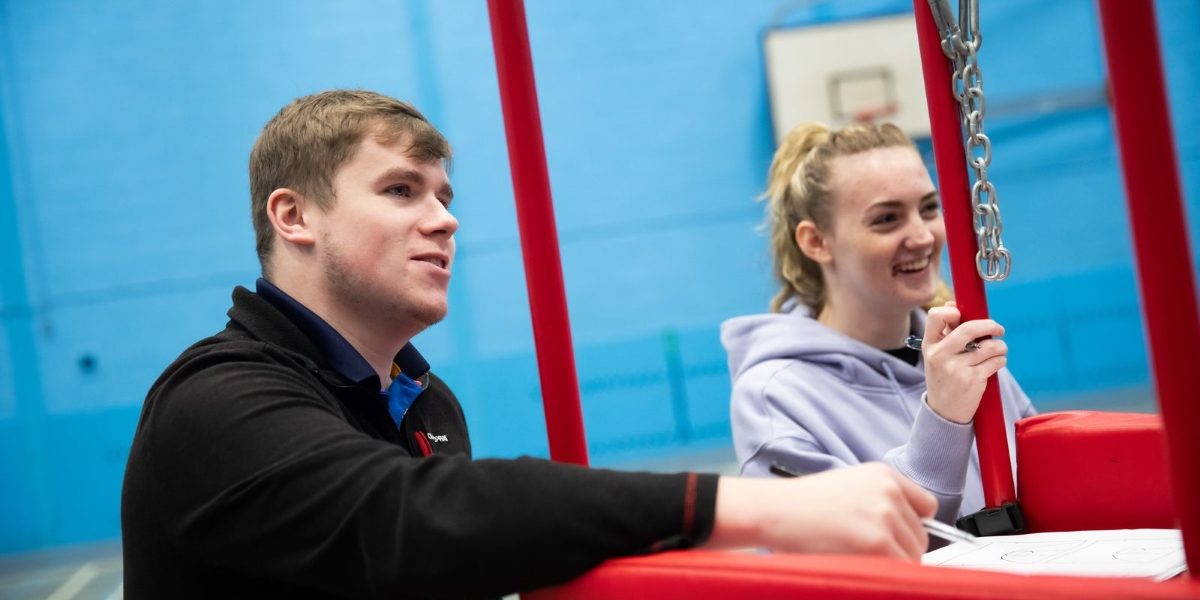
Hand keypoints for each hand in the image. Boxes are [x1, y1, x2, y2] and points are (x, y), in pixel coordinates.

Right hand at [707, 463, 935, 559]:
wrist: (774, 511)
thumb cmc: (801, 505)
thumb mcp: (848, 487)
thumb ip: (879, 502)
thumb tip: (906, 535)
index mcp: (884, 475)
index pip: (927, 508)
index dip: (912, 528)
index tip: (898, 540)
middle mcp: (889, 491)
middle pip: (920, 537)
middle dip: (900, 551)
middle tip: (867, 556)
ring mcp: (884, 516)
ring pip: (912, 557)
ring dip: (892, 566)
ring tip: (857, 560)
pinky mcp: (876, 542)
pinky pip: (900, 571)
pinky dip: (885, 577)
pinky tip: (858, 568)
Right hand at [922, 301, 1007, 423]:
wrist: (944, 412)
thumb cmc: (944, 378)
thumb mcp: (937, 355)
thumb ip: (946, 332)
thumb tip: (955, 305)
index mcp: (929, 345)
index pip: (936, 316)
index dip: (952, 310)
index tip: (963, 315)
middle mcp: (939, 355)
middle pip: (969, 329)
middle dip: (990, 326)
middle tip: (999, 330)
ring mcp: (956, 368)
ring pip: (989, 346)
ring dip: (1000, 347)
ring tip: (998, 351)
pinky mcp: (972, 380)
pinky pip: (996, 361)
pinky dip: (1000, 360)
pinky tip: (996, 364)